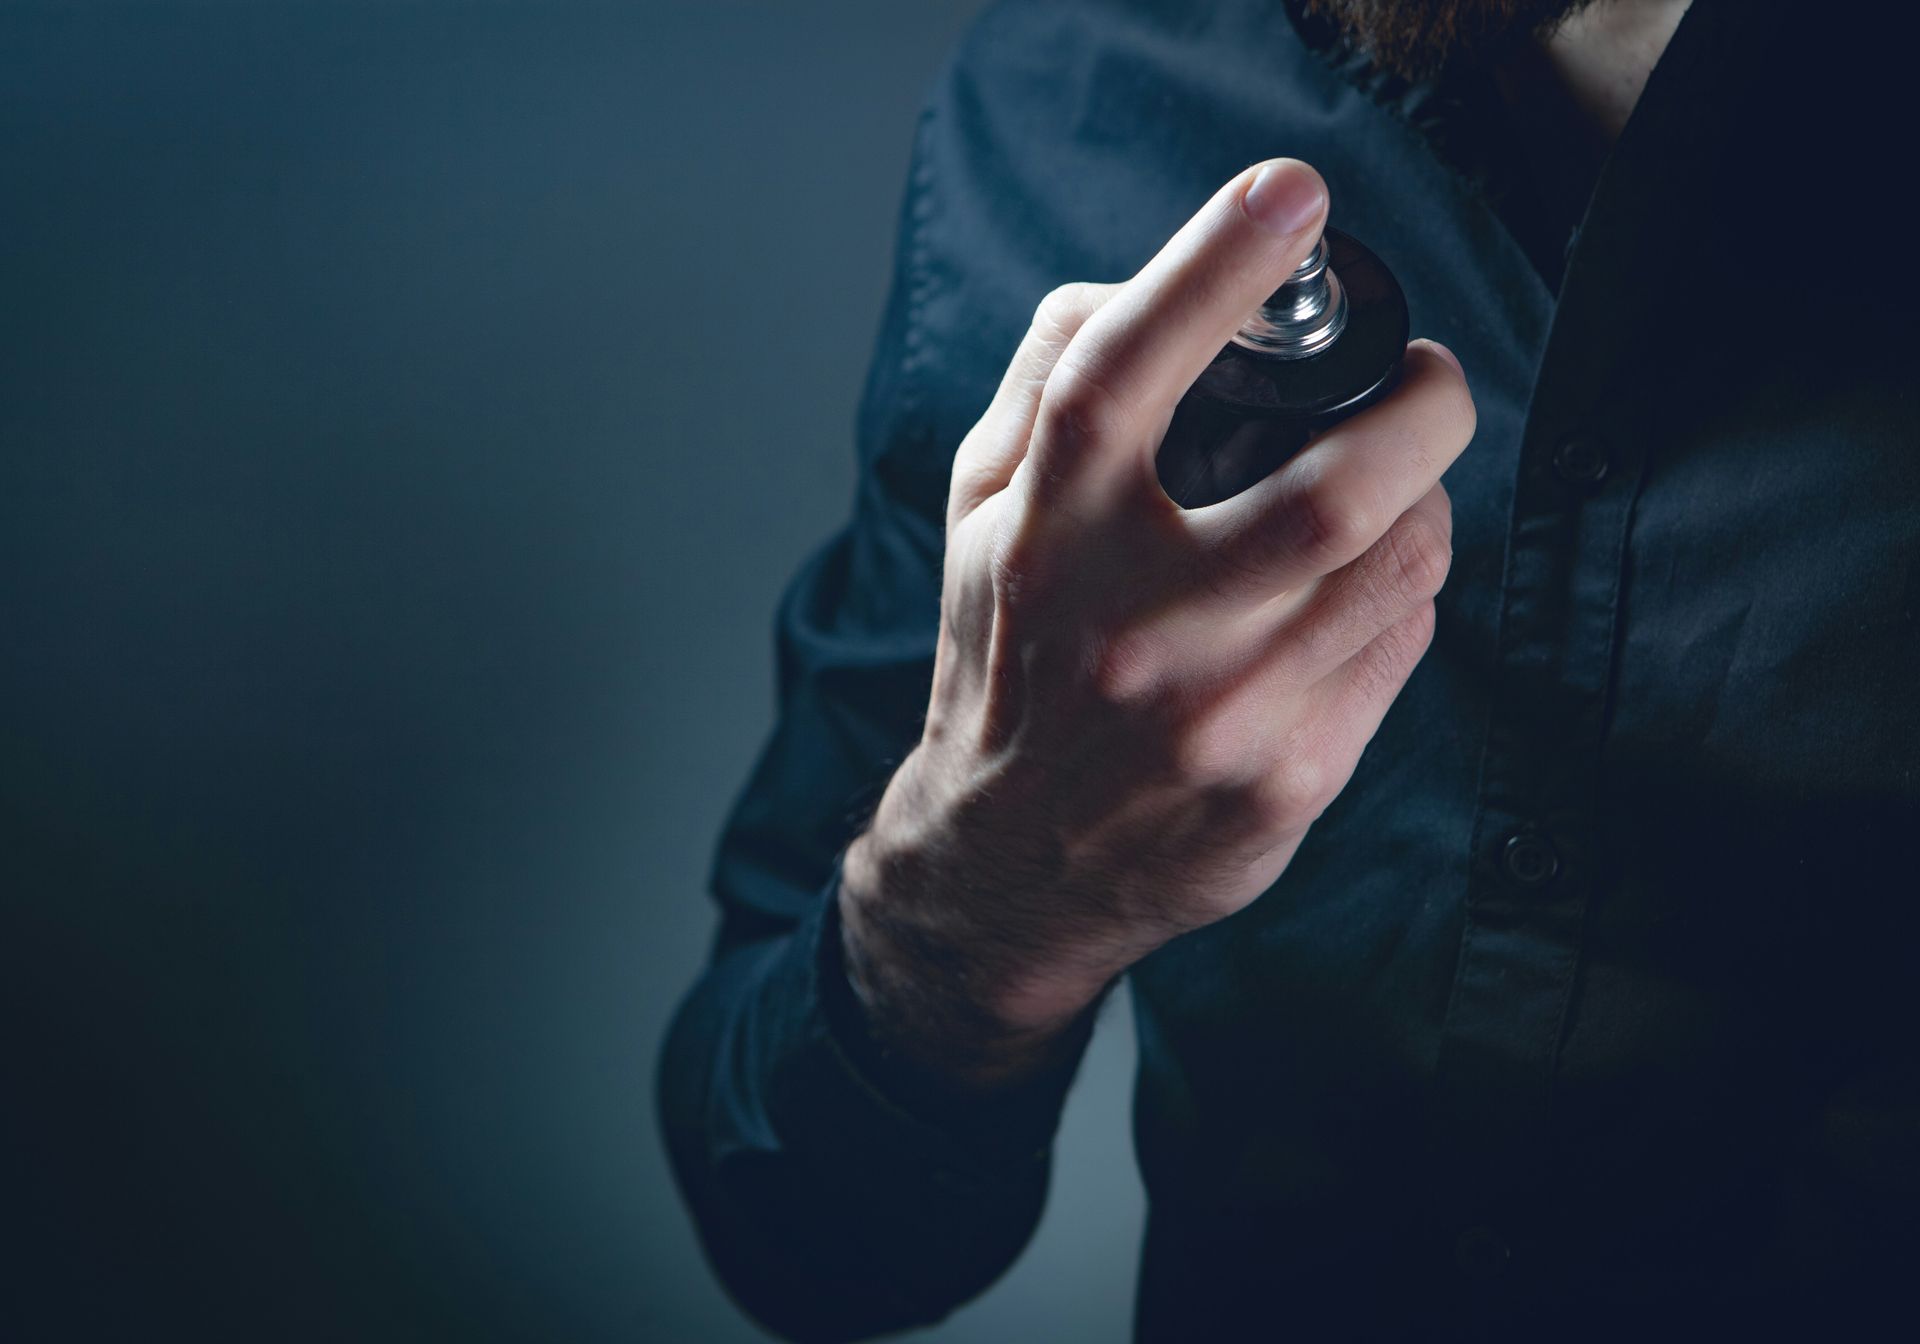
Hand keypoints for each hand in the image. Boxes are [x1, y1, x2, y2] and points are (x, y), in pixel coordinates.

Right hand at [839, 158, 1474, 1093]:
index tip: (1291, 196)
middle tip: (1428, 381)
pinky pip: (1400, 648)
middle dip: (1422, 409)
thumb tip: (1149, 278)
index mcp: (1042, 538)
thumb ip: (1046, 384)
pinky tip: (1355, 594)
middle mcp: (1129, 630)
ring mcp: (1215, 720)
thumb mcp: (981, 515)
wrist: (1008, 865)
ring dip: (1420, 502)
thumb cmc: (1004, 661)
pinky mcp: (1282, 785)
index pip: (1118, 374)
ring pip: (1397, 568)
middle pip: (1330, 495)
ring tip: (1390, 489)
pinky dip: (1401, 593)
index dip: (1211, 268)